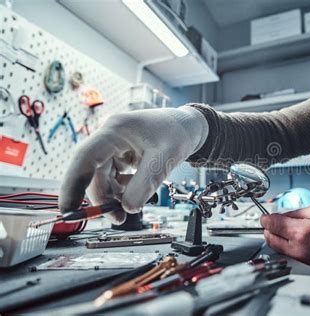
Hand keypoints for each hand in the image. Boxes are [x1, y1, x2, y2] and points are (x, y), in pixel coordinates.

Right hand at [59, 106, 208, 223]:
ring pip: (103, 177)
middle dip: (102, 197)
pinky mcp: (121, 154)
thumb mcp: (164, 159)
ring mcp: (114, 145)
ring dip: (112, 196)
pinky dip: (121, 189)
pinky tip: (135, 193)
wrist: (188, 126)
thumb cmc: (178, 134)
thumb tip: (128, 209)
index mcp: (115, 130)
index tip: (67, 209)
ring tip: (128, 209)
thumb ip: (145, 184)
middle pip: (93, 172)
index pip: (84, 158)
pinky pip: (113, 176)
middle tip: (116, 218)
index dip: (72, 185)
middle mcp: (110, 136)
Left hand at [260, 205, 309, 276]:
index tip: (264, 215)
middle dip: (268, 228)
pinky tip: (291, 239)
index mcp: (301, 232)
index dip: (266, 217)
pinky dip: (284, 246)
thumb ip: (296, 212)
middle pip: (270, 238)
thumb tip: (282, 215)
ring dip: (275, 238)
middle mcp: (298, 249)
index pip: (272, 224)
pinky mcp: (304, 266)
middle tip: (271, 221)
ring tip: (282, 229)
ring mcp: (300, 260)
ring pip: (277, 248)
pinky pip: (287, 255)